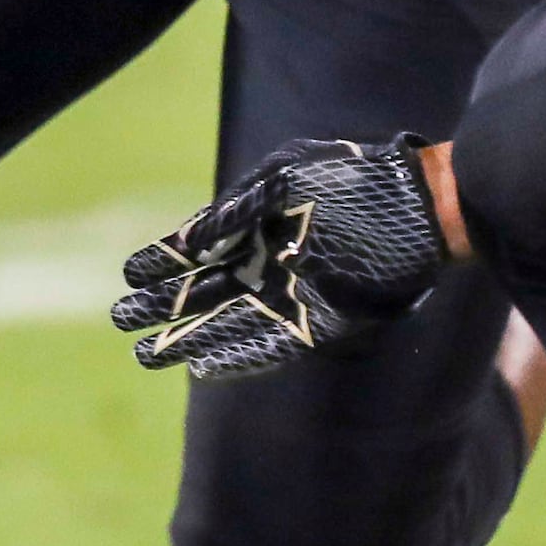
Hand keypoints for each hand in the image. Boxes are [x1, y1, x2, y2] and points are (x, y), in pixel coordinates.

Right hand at [113, 135, 447, 378]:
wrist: (425, 206)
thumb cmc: (357, 181)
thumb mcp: (287, 178)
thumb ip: (236, 208)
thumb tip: (189, 240)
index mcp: (260, 225)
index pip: (199, 249)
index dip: (161, 263)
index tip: (127, 275)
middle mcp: (272, 264)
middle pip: (204, 291)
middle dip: (161, 307)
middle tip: (120, 319)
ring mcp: (296, 296)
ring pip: (227, 323)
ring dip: (187, 339)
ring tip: (145, 355)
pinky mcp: (324, 324)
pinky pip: (270, 346)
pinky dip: (236, 357)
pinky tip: (202, 367)